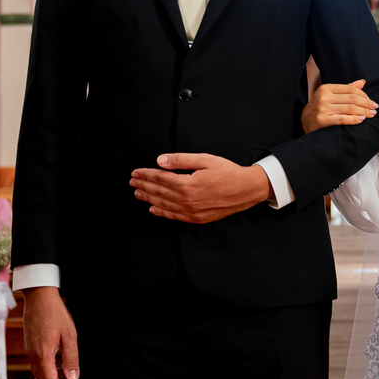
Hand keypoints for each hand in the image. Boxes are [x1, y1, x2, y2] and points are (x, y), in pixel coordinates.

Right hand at [23, 287, 79, 378]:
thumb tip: (73, 378)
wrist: (39, 296)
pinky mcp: (29, 346)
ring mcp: (29, 351)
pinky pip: (37, 366)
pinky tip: (59, 367)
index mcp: (42, 355)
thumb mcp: (69, 335)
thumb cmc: (55, 312)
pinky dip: (47, 372)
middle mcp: (32, 356)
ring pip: (39, 375)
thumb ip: (71, 358)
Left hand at [131, 154, 271, 222]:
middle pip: (159, 192)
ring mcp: (192, 212)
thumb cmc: (228, 173)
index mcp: (187, 184)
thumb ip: (181, 160)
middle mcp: (187, 200)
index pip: (160, 179)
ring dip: (148, 198)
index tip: (136, 172)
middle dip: (144, 186)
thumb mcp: (205, 160)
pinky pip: (174, 216)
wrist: (246, 190)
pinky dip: (162, 213)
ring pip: (164, 205)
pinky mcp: (197, 219)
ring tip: (138, 193)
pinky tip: (153, 209)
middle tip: (132, 181)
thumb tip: (160, 160)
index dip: (146, 175)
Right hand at [301, 80, 376, 133]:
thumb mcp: (329, 95)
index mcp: (326, 88)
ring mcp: (323, 109)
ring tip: (371, 114)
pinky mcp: (323, 120)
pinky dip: (354, 119)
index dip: (364, 94)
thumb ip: (345, 89)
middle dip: (366, 103)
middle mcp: (324, 97)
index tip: (371, 100)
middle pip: (352, 98)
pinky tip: (361, 120)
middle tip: (375, 108)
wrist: (303, 122)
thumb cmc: (318, 108)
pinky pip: (343, 119)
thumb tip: (362, 82)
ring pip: (349, 108)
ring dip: (364, 112)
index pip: (350, 89)